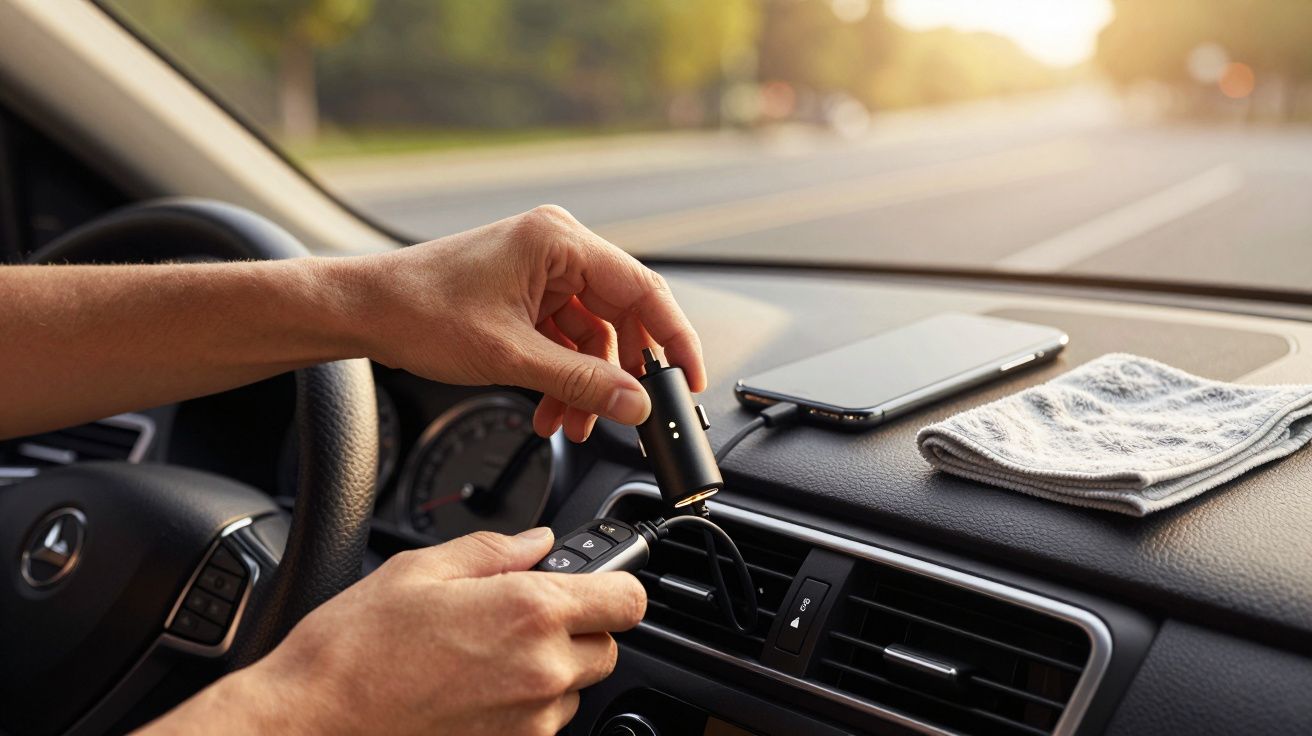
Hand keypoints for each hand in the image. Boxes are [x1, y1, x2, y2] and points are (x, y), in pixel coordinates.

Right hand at [144, 528, 645, 735]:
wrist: (313, 720)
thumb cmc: (355, 647)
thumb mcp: (421, 570)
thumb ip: (495, 550)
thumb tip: (537, 542)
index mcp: (529, 613)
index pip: (628, 599)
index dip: (616, 583)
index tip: (596, 579)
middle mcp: (541, 671)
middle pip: (607, 645)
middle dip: (578, 624)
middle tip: (524, 611)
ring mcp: (529, 720)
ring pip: (575, 686)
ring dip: (551, 665)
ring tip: (486, 649)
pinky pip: (543, 720)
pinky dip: (524, 700)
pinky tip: (474, 682)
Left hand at [344, 205, 706, 441]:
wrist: (364, 312)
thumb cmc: (420, 311)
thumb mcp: (510, 356)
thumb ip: (581, 382)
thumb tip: (635, 404)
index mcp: (559, 242)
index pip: (644, 290)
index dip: (674, 339)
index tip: (688, 379)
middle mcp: (557, 249)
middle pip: (621, 316)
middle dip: (620, 374)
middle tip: (625, 414)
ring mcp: (542, 273)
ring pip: (593, 336)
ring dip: (586, 384)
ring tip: (570, 422)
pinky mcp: (527, 296)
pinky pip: (566, 341)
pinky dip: (564, 377)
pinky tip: (551, 409)